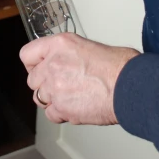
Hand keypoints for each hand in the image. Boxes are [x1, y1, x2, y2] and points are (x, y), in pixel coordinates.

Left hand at [20, 32, 139, 124]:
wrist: (130, 85)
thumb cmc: (120, 66)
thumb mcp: (88, 46)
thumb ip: (68, 54)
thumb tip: (65, 62)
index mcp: (60, 44)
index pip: (27, 54)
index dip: (33, 63)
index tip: (38, 68)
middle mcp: (53, 64)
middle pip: (32, 79)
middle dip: (44, 83)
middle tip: (61, 84)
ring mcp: (55, 88)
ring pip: (40, 98)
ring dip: (52, 99)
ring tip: (71, 96)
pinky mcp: (62, 108)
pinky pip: (51, 114)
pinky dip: (60, 114)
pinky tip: (74, 107)